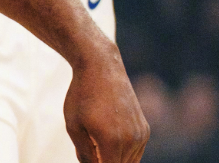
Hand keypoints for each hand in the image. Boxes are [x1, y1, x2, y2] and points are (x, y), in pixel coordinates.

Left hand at [64, 39, 148, 162]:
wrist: (101, 66)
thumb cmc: (82, 94)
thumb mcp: (74, 125)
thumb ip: (84, 154)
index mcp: (111, 142)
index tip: (90, 157)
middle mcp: (131, 141)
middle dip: (104, 160)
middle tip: (90, 141)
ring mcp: (141, 135)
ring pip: (129, 162)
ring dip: (114, 158)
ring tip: (96, 137)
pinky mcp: (144, 129)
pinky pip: (136, 151)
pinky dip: (123, 151)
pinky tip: (108, 135)